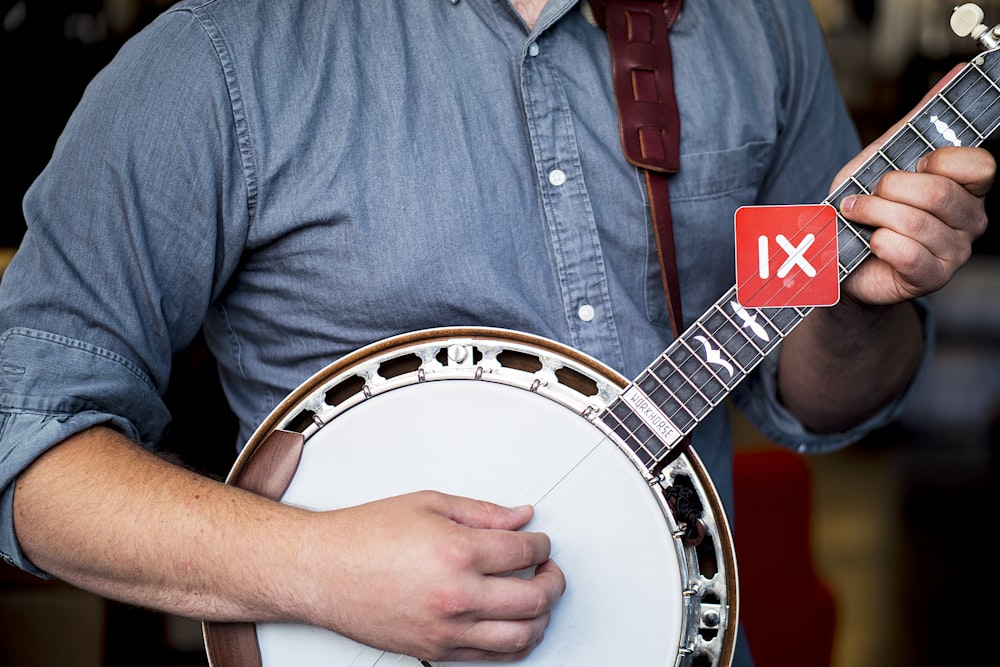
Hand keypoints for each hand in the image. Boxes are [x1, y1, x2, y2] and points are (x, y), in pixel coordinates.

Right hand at [298, 491, 564, 661]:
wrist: (320, 570)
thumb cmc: (363, 536)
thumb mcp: (429, 504)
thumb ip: (483, 512)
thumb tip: (520, 517)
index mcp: (457, 551)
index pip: (526, 552)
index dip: (542, 544)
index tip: (539, 541)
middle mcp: (456, 595)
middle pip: (535, 598)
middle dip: (553, 580)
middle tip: (549, 569)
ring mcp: (446, 629)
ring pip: (521, 636)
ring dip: (541, 617)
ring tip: (537, 598)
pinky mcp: (434, 650)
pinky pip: (491, 657)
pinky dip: (514, 643)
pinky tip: (515, 626)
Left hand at [832, 68, 993, 305]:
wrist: (836, 256)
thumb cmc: (865, 207)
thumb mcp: (885, 156)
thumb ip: (920, 119)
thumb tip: (956, 72)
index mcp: (967, 188)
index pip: (980, 165)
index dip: (939, 161)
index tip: (913, 164)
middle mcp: (970, 220)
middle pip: (940, 193)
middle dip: (890, 189)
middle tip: (870, 195)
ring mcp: (955, 252)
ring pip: (917, 223)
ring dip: (873, 215)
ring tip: (857, 216)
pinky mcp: (932, 278)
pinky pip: (908, 253)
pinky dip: (878, 243)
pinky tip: (870, 243)